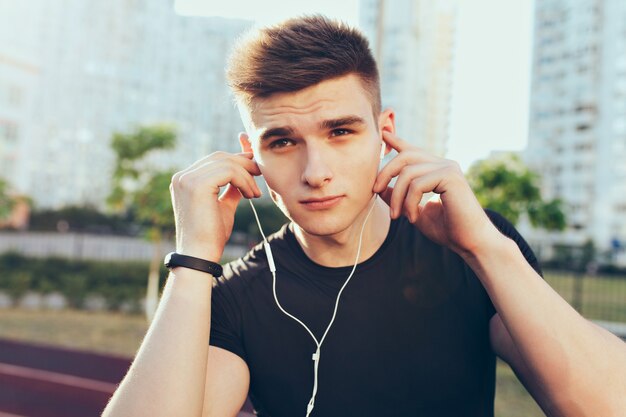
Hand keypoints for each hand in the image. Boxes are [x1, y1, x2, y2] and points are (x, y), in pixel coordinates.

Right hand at [170, 151, 261, 261]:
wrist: (200, 256)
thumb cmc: (211, 236)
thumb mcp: (223, 206)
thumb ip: (231, 190)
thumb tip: (245, 176)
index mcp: (185, 180)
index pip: (214, 160)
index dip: (237, 160)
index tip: (255, 168)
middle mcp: (183, 176)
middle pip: (220, 157)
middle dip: (244, 163)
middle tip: (261, 175)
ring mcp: (188, 179)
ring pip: (227, 163)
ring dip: (247, 176)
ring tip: (255, 194)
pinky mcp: (197, 184)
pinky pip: (229, 171)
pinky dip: (244, 181)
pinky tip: (250, 195)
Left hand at [372, 130, 499, 256]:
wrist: (471, 243)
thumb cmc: (447, 230)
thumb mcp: (414, 211)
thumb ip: (399, 198)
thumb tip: (380, 188)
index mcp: (437, 170)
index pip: (413, 150)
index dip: (396, 141)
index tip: (383, 134)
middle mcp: (443, 164)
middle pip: (405, 156)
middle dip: (385, 173)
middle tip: (374, 191)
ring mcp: (448, 168)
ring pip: (408, 172)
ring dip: (396, 196)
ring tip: (396, 216)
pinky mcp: (450, 177)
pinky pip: (417, 184)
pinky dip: (409, 202)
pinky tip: (412, 218)